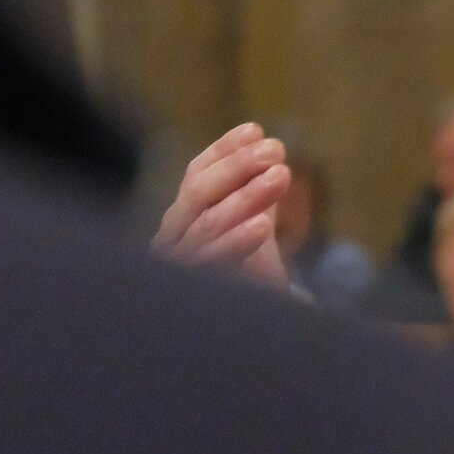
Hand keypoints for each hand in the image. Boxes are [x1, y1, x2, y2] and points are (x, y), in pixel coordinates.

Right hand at [153, 122, 290, 287]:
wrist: (250, 323)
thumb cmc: (248, 269)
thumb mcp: (251, 222)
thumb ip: (257, 190)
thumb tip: (270, 147)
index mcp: (184, 213)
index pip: (197, 172)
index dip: (224, 150)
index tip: (255, 130)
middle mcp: (173, 234)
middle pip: (199, 191)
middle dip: (238, 167)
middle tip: (275, 150)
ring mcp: (179, 262)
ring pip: (208, 222)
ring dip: (247, 196)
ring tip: (280, 176)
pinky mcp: (191, 289)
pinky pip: (212, 261)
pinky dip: (236, 241)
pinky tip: (261, 226)